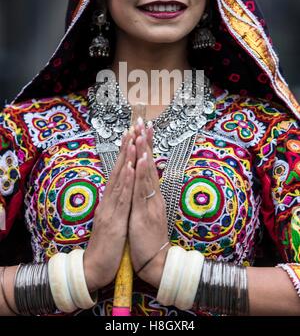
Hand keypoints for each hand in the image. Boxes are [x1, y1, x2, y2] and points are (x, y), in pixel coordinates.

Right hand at [83, 129, 135, 291]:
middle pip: (119, 171)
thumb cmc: (106, 246)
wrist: (93, 269)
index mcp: (110, 202)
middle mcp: (108, 201)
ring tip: (132, 140)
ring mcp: (110, 209)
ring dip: (127, 159)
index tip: (131, 136)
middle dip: (126, 149)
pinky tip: (132, 169)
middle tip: (131, 128)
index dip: (125, 154)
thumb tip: (121, 192)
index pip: (119, 173)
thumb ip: (116, 205)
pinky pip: (122, 198)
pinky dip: (127, 182)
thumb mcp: (113, 221)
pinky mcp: (114, 220)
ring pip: (120, 180)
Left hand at [128, 119, 169, 287]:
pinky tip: (141, 159)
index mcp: (150, 195)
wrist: (156, 262)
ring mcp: (150, 202)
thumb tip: (142, 183)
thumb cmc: (148, 239)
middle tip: (144, 121)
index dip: (144, 148)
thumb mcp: (145, 214)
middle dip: (145, 142)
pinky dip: (142, 173)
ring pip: (146, 172)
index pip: (146, 166)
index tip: (142, 129)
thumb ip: (144, 198)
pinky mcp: (146, 211)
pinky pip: (143, 189)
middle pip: (148, 164)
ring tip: (142, 132)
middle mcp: (152, 195)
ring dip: (144, 151)